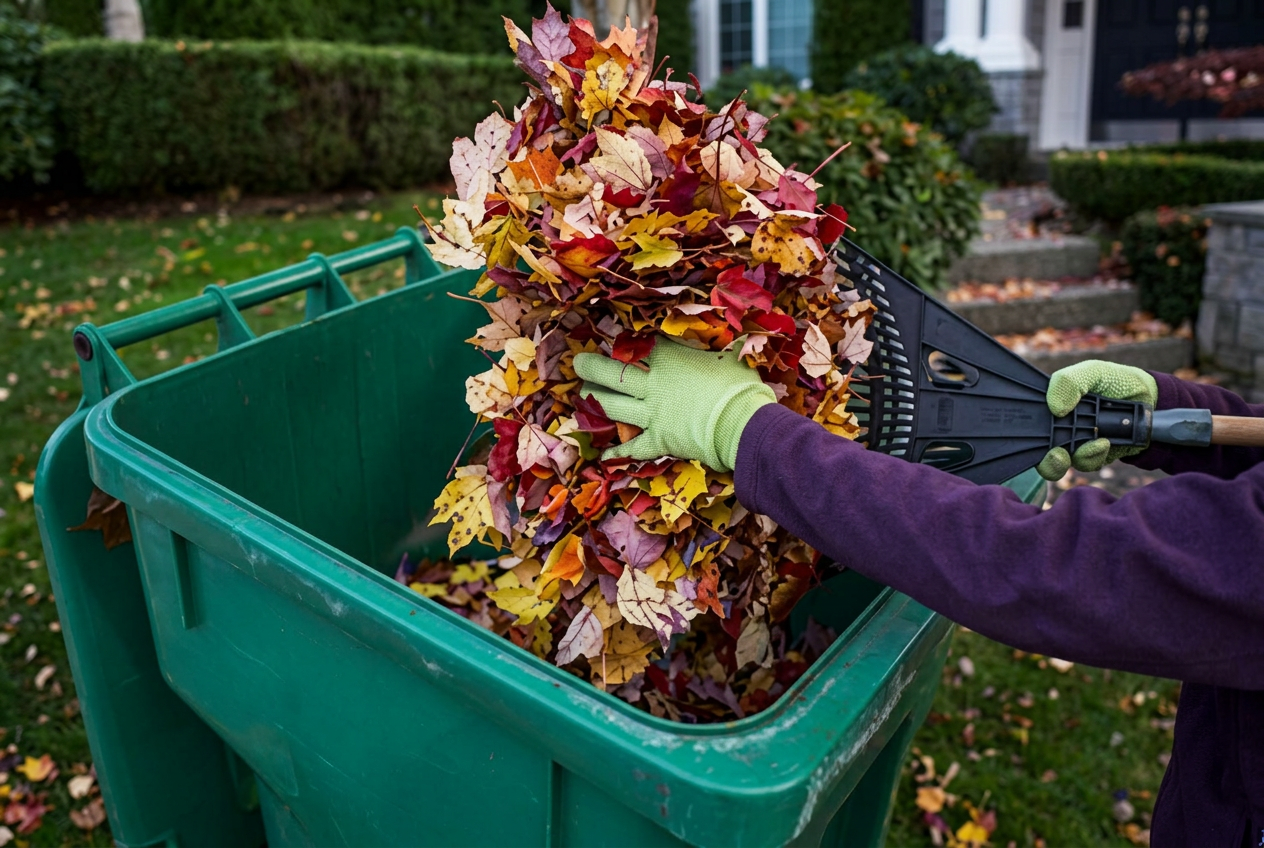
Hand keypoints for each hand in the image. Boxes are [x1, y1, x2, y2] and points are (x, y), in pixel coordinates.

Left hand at [573, 338, 775, 471]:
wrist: (742, 422)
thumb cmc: (739, 385)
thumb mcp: (726, 356)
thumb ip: (709, 351)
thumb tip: (715, 346)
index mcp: (670, 360)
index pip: (639, 347)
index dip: (624, 342)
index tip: (615, 339)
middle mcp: (653, 386)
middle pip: (614, 374)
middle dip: (593, 367)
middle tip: (578, 363)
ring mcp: (652, 415)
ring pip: (614, 406)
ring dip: (595, 399)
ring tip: (582, 394)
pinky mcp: (659, 440)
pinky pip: (633, 447)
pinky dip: (618, 451)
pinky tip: (604, 454)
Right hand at [1036, 360, 1158, 480]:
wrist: (1152, 401)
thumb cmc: (1117, 381)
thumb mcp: (1092, 372)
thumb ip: (1070, 382)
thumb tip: (1054, 408)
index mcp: (1052, 405)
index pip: (1029, 421)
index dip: (1024, 431)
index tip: (1035, 436)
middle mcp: (1059, 426)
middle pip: (1038, 451)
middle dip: (1046, 460)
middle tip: (1058, 456)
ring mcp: (1074, 442)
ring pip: (1061, 462)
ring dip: (1078, 457)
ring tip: (1099, 444)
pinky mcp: (1092, 455)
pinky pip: (1085, 464)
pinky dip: (1094, 457)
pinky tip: (1106, 444)